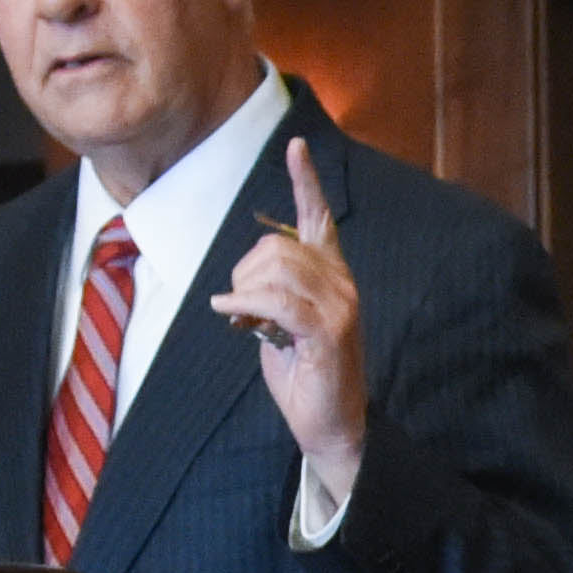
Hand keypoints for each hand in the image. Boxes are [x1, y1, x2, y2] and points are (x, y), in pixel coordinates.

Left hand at [213, 138, 368, 510]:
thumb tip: (246, 276)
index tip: (296, 145)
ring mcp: (340, 306)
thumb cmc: (304, 376)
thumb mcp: (282, 323)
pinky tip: (230, 312)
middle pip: (277, 245)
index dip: (306, 180)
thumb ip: (273, 290)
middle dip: (244, 271)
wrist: (331, 427)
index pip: (319, 218)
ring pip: (276, 269)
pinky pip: (277, 301)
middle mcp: (342, 283)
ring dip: (244, 290)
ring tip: (242, 318)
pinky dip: (246, 304)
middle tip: (240, 306)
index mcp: (332, 275)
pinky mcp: (329, 332)